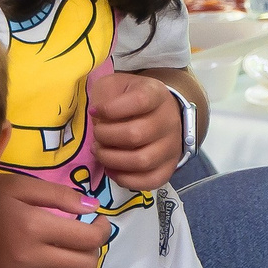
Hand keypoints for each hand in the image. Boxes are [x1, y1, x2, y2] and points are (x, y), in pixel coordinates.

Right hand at [0, 172, 114, 267]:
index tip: (97, 222)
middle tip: (84, 239)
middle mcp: (30, 258)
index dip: (102, 230)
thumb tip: (93, 207)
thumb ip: (59, 195)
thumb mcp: (21, 187)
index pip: (89, 239)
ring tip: (70, 256)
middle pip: (85, 264)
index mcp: (34, 227)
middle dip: (93, 249)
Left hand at [89, 71, 183, 189]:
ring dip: (112, 160)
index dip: (111, 109)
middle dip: (106, 137)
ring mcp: (172, 146)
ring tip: (101, 152)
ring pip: (143, 161)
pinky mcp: (169, 167)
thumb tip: (97, 118)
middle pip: (136, 135)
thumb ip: (104, 97)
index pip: (139, 101)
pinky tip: (112, 169)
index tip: (95, 111)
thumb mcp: (114, 86)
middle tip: (97, 136)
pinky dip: (126, 180)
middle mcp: (169, 121)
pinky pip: (151, 181)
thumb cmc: (129, 98)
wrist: (158, 112)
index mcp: (156, 95)